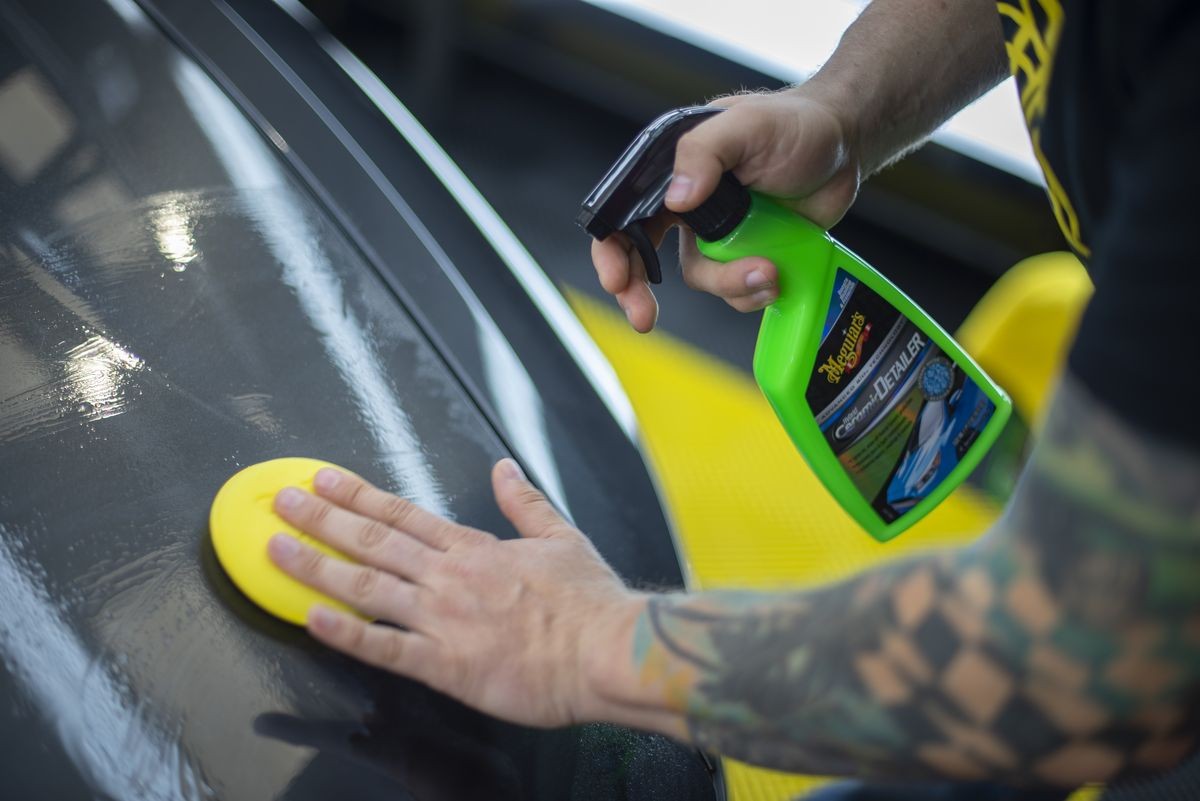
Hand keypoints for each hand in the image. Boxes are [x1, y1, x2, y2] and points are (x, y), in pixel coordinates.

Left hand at [267, 459, 643, 728]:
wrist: (608, 651)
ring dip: (318, 566)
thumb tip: (503, 468)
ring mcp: (444, 620)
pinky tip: (312, 618)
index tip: (323, 479)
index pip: (402, 514)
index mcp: (474, 548)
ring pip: (367, 587)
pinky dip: (345, 634)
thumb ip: (524, 502)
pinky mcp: (446, 665)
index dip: (357, 494)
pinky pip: (385, 649)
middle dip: (322, 518)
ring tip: (278, 548)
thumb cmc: (589, 602)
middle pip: (373, 541)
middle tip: (282, 501)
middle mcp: (450, 577)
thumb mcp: (561, 536)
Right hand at [591, 88, 860, 331]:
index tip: (617, 279)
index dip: (613, 249)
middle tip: (644, 318)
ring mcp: (718, 233)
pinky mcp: (748, 254)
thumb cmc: (796, 122)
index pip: (625, 211)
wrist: (847, 145)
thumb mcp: (747, 126)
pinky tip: (778, 273)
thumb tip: (677, 199)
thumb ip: (704, 153)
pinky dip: (754, 290)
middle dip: (640, 291)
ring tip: (768, 271)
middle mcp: (688, 204)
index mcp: (673, 168)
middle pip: (644, 256)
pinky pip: (736, 289)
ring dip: (730, 284)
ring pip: (702, 278)